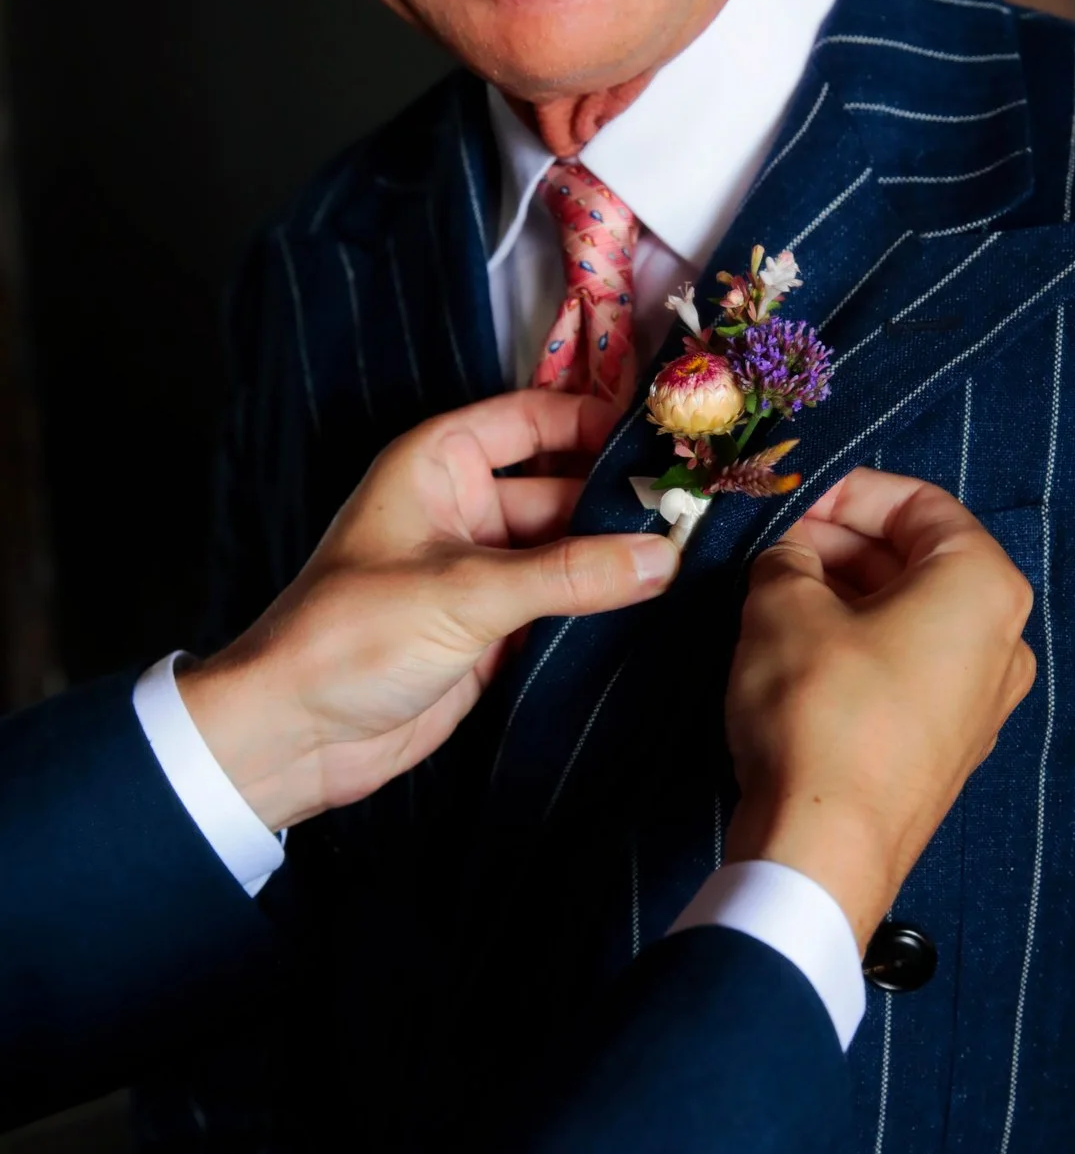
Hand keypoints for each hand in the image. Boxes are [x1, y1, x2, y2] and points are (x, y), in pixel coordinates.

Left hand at [179, 391, 677, 830]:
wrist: (295, 735)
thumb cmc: (353, 636)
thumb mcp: (468, 593)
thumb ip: (571, 574)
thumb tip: (665, 555)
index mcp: (436, 464)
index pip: (532, 418)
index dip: (595, 419)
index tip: (668, 432)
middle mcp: (462, 508)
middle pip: (560, 486)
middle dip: (621, 496)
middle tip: (701, 507)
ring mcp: (480, 571)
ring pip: (566, 548)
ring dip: (618, 554)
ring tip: (699, 551)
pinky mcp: (492, 630)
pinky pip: (560, 602)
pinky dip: (602, 602)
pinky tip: (661, 601)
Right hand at [725, 468, 1035, 951]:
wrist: (825, 847)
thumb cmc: (817, 712)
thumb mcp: (781, 606)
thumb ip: (786, 557)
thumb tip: (790, 557)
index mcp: (983, 586)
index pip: (919, 502)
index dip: (846, 492)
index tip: (791, 503)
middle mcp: (1004, 639)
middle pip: (921, 560)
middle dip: (845, 545)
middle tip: (776, 551)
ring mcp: (983, 700)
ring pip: (914, 616)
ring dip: (849, 595)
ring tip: (779, 600)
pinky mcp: (952, 747)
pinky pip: (912, 669)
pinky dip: (863, 646)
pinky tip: (803, 655)